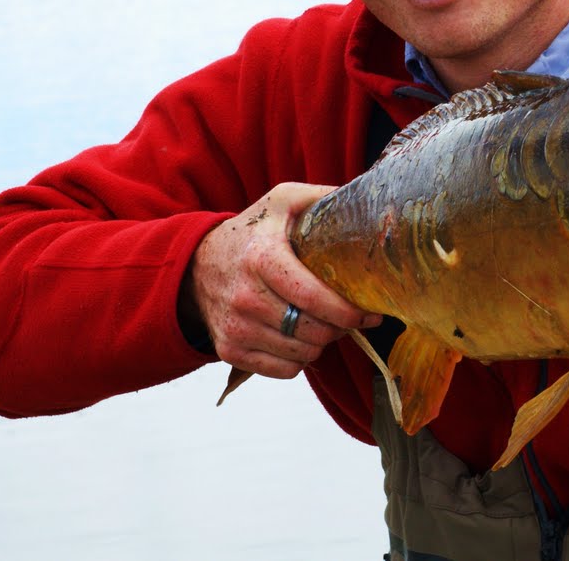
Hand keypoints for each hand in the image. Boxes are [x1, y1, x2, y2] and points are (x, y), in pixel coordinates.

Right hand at [185, 183, 382, 378]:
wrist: (197, 266)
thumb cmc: (252, 233)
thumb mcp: (283, 202)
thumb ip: (323, 198)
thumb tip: (370, 203)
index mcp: (262, 258)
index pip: (312, 297)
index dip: (347, 311)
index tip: (369, 312)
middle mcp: (245, 297)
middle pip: (314, 330)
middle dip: (341, 327)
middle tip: (348, 316)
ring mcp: (236, 327)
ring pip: (303, 353)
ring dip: (322, 342)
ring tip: (323, 323)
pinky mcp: (230, 350)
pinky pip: (284, 370)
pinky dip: (299, 359)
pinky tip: (300, 337)